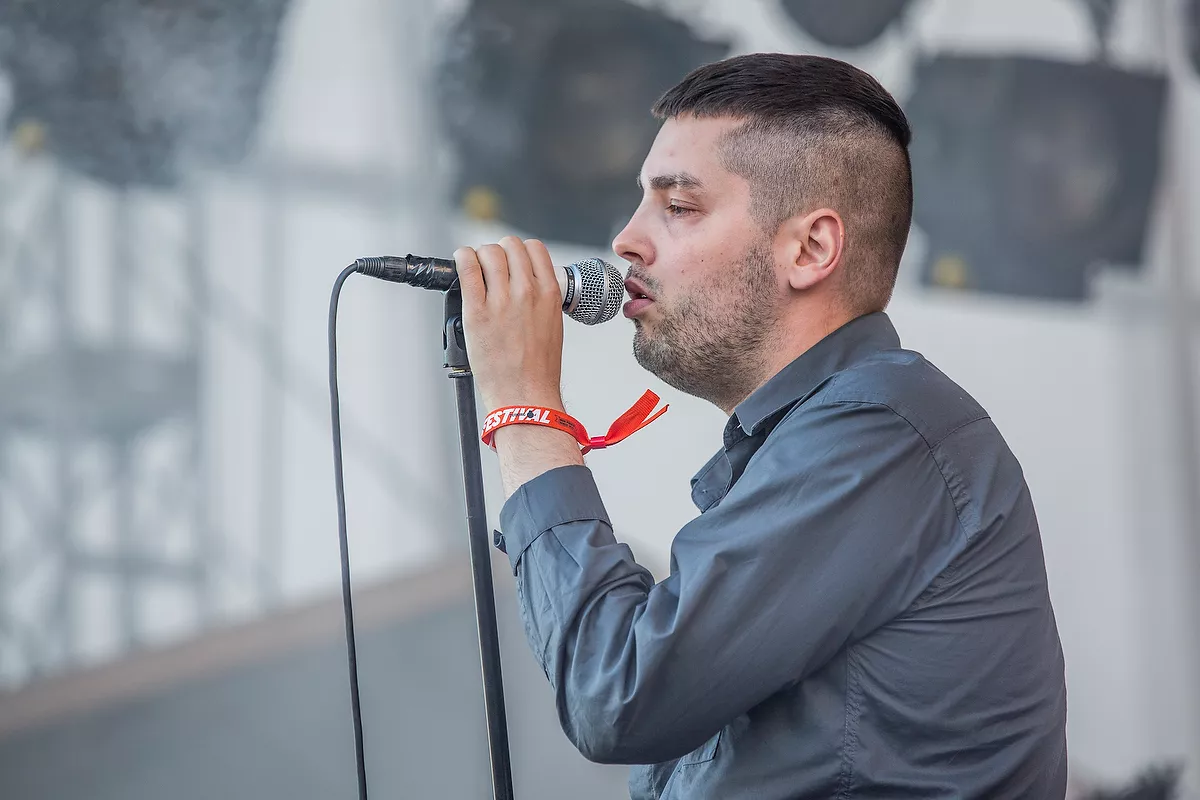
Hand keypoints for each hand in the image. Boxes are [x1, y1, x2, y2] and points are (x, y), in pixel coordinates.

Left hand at [454, 236, 565, 412]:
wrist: (526, 396)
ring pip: (488, 252)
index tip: (510, 262)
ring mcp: (501, 301)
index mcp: (549, 293)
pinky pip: (466, 268)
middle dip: (498, 252)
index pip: (534, 248)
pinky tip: (460, 264)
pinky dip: (462, 258)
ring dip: (479, 256)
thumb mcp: (552, 323)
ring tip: (475, 271)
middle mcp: (527, 292)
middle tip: (490, 269)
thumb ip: (540, 297)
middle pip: (509, 245)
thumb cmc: (539, 368)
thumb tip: (523, 281)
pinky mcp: (477, 311)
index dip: (519, 251)